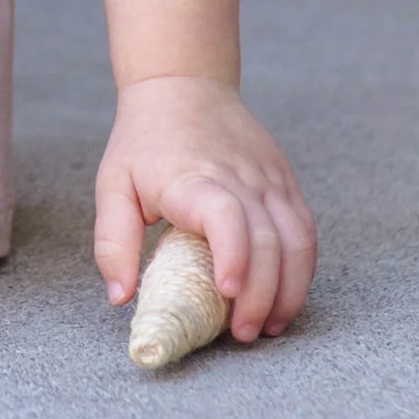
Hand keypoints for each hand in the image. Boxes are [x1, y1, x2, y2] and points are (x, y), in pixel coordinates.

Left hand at [93, 73, 316, 344]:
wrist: (182, 83)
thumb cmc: (143, 141)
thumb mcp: (113, 184)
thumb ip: (113, 242)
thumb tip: (121, 298)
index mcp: (191, 177)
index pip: (225, 215)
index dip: (233, 255)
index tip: (226, 290)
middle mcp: (238, 177)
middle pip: (267, 240)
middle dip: (260, 295)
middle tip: (241, 334)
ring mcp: (268, 178)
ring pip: (296, 240)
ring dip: (289, 290)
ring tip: (267, 326)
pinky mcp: (285, 182)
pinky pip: (305, 230)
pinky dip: (301, 269)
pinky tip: (284, 298)